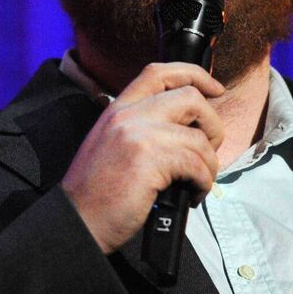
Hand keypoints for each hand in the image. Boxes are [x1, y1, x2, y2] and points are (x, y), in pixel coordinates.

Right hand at [61, 62, 224, 253]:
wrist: (78, 221)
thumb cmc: (98, 193)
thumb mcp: (113, 144)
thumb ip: (143, 127)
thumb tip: (189, 128)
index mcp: (119, 109)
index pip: (161, 72)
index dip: (195, 75)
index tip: (214, 89)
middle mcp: (128, 115)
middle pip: (191, 98)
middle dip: (212, 125)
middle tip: (207, 151)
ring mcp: (139, 135)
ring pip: (200, 138)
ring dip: (209, 164)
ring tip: (197, 182)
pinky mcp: (150, 160)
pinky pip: (197, 164)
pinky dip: (203, 182)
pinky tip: (193, 194)